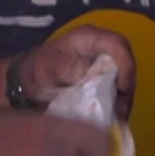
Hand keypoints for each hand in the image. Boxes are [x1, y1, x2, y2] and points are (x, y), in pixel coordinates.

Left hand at [19, 25, 135, 118]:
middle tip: (120, 109)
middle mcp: (100, 48)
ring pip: (124, 79)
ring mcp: (103, 64)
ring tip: (115, 117)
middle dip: (126, 86)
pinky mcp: (104, 80)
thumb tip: (86, 70)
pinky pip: (118, 91)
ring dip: (122, 99)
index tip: (122, 88)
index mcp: (88, 38)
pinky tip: (111, 117)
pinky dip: (117, 104)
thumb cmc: (36, 72)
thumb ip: (65, 68)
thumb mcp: (46, 70)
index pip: (117, 44)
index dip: (125, 64)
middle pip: (125, 63)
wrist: (28, 85)